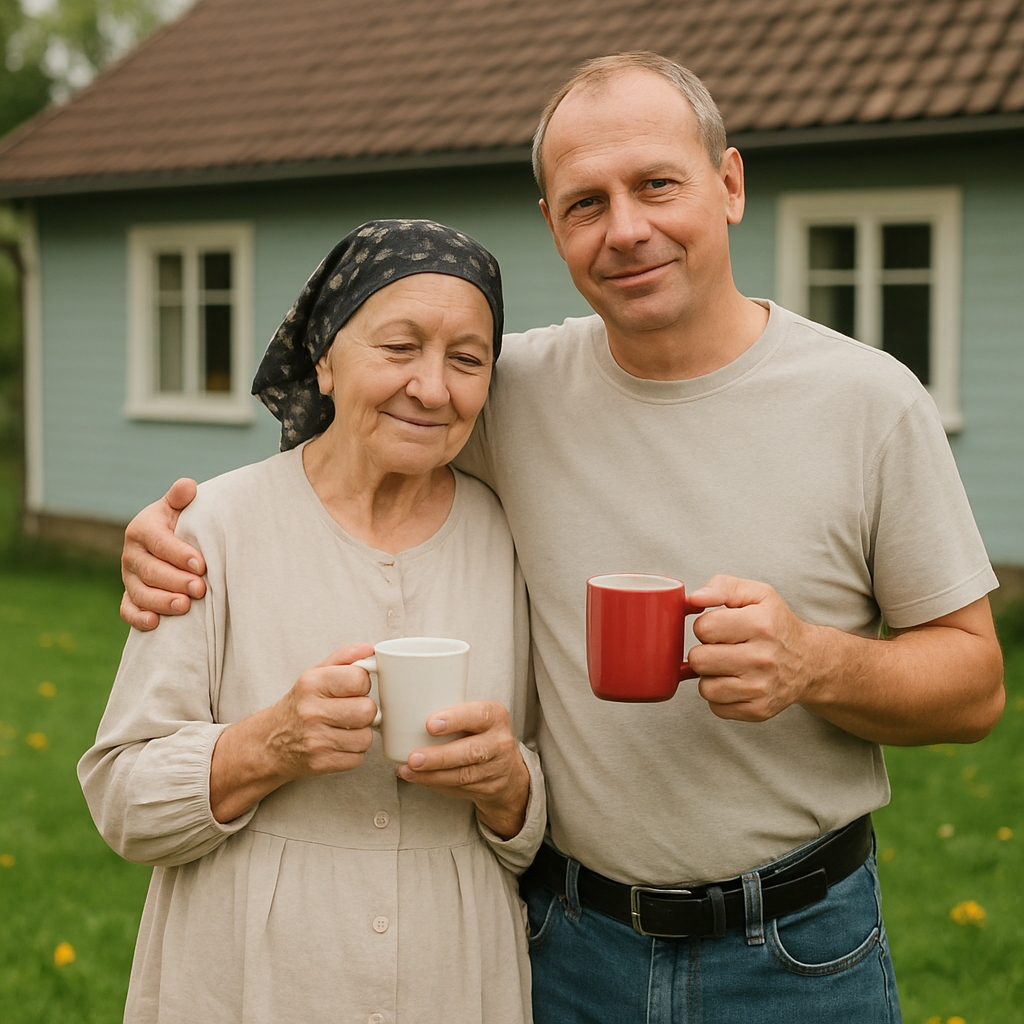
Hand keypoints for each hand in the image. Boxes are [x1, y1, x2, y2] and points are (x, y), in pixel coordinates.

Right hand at [121, 479, 205, 629]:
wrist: (170, 544)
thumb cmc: (181, 524)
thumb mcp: (179, 509)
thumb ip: (180, 498)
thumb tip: (188, 486)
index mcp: (142, 528)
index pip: (159, 542)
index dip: (179, 554)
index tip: (201, 564)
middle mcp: (132, 554)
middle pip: (150, 570)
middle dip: (176, 580)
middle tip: (200, 588)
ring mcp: (129, 577)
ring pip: (140, 592)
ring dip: (161, 601)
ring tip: (186, 606)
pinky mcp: (130, 596)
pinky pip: (127, 610)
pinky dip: (138, 618)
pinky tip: (156, 623)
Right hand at [210, 643, 376, 821]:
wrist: (270, 742)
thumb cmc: (300, 705)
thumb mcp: (315, 674)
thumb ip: (344, 658)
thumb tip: (369, 649)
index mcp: (312, 684)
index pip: (359, 679)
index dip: (362, 684)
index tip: (353, 688)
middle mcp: (312, 712)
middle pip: (367, 710)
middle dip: (365, 710)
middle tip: (350, 710)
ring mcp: (316, 740)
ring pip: (366, 737)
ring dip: (360, 733)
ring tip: (343, 728)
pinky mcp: (321, 763)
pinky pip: (358, 758)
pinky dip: (353, 752)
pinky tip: (338, 744)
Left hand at [397, 701, 530, 838]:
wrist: (506, 765)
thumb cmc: (479, 732)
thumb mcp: (474, 715)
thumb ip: (451, 712)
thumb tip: (406, 709)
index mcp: (495, 716)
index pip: (478, 715)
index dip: (455, 719)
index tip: (429, 724)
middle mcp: (500, 742)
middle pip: (471, 752)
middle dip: (439, 756)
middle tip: (413, 757)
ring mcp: (496, 768)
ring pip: (463, 775)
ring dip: (432, 774)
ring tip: (409, 770)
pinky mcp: (489, 788)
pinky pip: (459, 788)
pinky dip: (435, 783)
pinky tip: (418, 778)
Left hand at [686, 575, 816, 722]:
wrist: (810, 662)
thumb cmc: (776, 625)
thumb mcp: (757, 595)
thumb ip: (723, 586)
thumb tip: (693, 598)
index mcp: (760, 624)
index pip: (704, 628)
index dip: (705, 626)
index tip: (719, 628)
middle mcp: (763, 658)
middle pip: (699, 660)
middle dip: (704, 652)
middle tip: (721, 648)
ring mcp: (762, 687)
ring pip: (705, 688)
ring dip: (710, 676)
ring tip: (728, 666)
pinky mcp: (759, 710)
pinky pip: (717, 707)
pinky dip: (720, 696)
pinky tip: (735, 683)